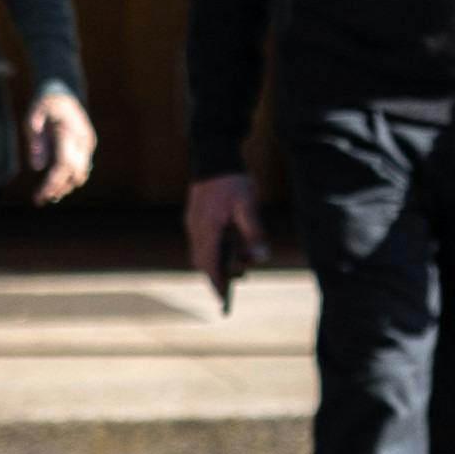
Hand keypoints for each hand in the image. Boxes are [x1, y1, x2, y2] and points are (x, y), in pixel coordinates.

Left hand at [22, 91, 96, 204]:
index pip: (64, 166)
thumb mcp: (32, 118)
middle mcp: (83, 140)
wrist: (64, 90)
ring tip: (45, 194)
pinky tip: (55, 184)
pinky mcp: (87, 146)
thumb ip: (36, 141)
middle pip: (74, 174)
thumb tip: (37, 167)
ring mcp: (88, 143)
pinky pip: (82, 167)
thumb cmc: (44, 104)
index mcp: (69, 133)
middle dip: (57, 189)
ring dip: (65, 186)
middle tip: (38, 200)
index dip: (52, 184)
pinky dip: (69, 178)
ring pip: (81, 174)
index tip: (39, 197)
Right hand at [185, 171, 262, 302]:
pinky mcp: (196, 216)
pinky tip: (228, 247)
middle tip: (233, 282)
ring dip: (215, 261)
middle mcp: (196, 228)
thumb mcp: (248, 206)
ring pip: (201, 251)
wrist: (214, 156)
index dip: (216, 281)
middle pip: (202, 261)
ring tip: (237, 264)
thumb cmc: (232, 181)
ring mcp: (194, 222)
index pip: (208, 264)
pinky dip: (213, 249)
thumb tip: (260, 257)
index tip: (223, 298)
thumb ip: (254, 232)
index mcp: (207, 229)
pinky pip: (202, 240)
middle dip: (216, 274)